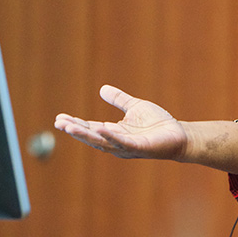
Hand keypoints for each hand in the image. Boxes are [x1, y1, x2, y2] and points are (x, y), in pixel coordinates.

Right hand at [54, 85, 187, 160]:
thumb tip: (102, 89)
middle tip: (58, 123)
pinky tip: (100, 129)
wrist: (179, 134)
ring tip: (69, 127)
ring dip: (85, 135)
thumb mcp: (134, 106)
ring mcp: (127, 146)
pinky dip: (111, 136)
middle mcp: (117, 142)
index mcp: (114, 132)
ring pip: (102, 141)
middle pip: (92, 136)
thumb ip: (119, 99)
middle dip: (75, 130)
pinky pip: (123, 142)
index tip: (59, 118)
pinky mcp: (140, 147)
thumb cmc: (157, 123)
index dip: (75, 124)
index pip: (90, 128)